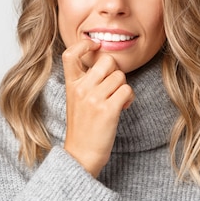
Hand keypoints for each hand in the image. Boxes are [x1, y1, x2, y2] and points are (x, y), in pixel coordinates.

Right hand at [62, 39, 134, 176]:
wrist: (81, 155)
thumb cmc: (82, 128)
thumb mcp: (76, 100)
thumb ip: (85, 81)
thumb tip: (105, 62)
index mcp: (71, 85)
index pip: (70, 54)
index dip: (84, 44)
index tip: (95, 46)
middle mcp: (81, 89)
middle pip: (107, 61)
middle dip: (115, 71)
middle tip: (113, 85)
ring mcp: (94, 99)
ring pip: (120, 77)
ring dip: (123, 88)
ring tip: (117, 101)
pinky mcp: (108, 110)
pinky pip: (127, 90)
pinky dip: (129, 98)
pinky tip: (122, 107)